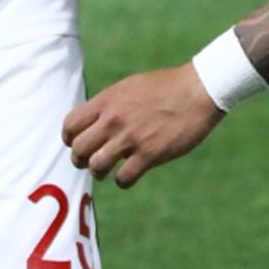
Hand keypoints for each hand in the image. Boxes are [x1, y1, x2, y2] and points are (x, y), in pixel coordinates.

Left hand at [62, 64, 222, 187]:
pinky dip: (122, 181)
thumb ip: (110, 103)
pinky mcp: (149, 154)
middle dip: (80, 159)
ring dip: (99, 172)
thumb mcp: (130, 87)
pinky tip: (129, 175)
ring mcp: (131, 138)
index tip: (76, 143)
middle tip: (89, 161)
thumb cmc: (166, 87)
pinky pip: (123, 179)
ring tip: (107, 170)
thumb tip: (94, 120)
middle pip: (79, 149)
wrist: (197, 91)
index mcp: (107, 100)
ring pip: (96, 166)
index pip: (71, 125)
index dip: (70, 138)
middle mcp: (114, 120)